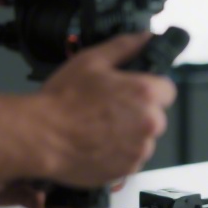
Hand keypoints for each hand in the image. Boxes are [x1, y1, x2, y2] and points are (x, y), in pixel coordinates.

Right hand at [35, 33, 176, 188]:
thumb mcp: (92, 60)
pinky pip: (129, 160)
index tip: (132, 93)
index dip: (149, 90)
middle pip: (156, 117)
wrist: (40, 136)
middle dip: (138, 113)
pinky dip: (117, 154)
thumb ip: (124, 47)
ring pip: (143, 140)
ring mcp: (139, 150)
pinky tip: (96, 144)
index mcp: (145, 93)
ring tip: (98, 129)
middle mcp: (148, 123)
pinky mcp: (126, 170)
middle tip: (108, 110)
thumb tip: (144, 38)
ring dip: (128, 136)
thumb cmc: (63, 101)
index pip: (168, 90)